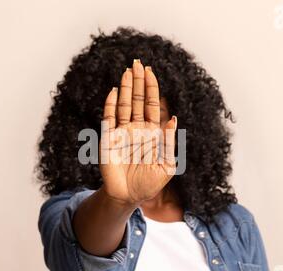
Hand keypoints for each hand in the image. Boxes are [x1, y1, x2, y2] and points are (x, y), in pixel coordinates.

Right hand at [99, 59, 176, 203]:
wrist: (129, 196)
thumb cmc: (150, 183)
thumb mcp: (167, 164)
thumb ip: (169, 142)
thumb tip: (173, 118)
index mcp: (152, 132)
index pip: (152, 104)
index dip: (151, 88)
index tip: (151, 72)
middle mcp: (137, 128)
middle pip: (137, 99)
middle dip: (138, 81)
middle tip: (138, 62)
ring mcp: (122, 132)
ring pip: (123, 104)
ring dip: (124, 88)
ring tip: (127, 71)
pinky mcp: (109, 138)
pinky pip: (109, 118)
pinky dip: (110, 104)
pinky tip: (113, 91)